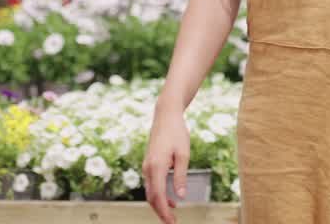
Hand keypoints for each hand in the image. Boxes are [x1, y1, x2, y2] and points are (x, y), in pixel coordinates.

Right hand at [143, 107, 190, 223]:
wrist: (166, 116)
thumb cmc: (177, 133)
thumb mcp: (183, 155)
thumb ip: (181, 176)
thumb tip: (180, 196)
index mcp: (156, 166)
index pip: (158, 196)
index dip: (164, 212)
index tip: (172, 223)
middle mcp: (148, 168)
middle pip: (151, 197)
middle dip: (160, 212)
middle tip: (172, 223)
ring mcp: (147, 166)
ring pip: (150, 192)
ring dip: (160, 205)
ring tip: (173, 215)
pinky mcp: (149, 164)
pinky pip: (152, 184)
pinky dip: (159, 195)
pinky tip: (171, 200)